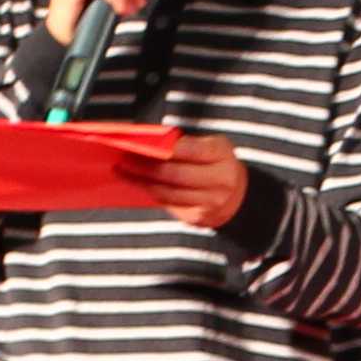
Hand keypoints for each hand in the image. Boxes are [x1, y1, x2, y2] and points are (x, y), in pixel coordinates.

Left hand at [128, 131, 255, 231]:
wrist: (238, 197)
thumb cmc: (217, 164)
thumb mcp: (212, 147)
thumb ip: (188, 144)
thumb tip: (150, 143)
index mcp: (221, 155)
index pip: (189, 150)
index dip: (163, 148)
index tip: (140, 143)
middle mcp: (219, 180)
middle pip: (175, 174)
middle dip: (146, 167)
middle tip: (124, 159)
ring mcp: (209, 202)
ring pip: (167, 192)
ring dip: (141, 181)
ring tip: (123, 171)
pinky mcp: (197, 217)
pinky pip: (168, 204)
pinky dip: (149, 192)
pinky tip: (136, 183)